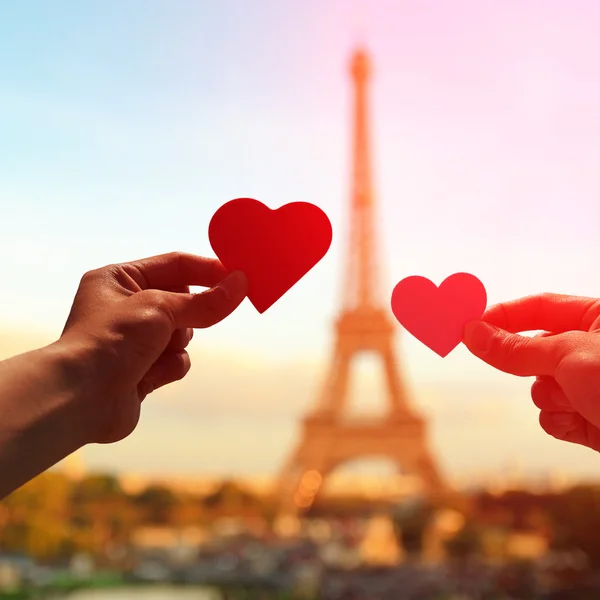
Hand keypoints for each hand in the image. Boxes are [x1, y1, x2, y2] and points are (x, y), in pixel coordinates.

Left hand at [58, 252, 246, 444]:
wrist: (80, 398)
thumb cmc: (112, 340)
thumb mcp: (161, 309)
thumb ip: (205, 301)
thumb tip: (241, 283)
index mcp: (120, 279)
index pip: (175, 265)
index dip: (208, 269)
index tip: (239, 276)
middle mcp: (126, 307)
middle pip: (183, 301)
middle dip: (187, 316)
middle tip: (188, 320)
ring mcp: (135, 340)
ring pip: (183, 334)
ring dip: (175, 345)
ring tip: (153, 353)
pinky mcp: (143, 368)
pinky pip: (176, 361)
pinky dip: (168, 368)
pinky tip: (147, 376)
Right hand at [463, 293, 599, 451]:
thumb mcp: (569, 357)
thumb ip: (516, 347)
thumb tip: (472, 332)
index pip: (540, 308)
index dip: (504, 315)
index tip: (470, 325)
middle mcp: (594, 352)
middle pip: (535, 350)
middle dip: (528, 364)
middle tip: (488, 357)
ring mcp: (592, 387)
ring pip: (541, 387)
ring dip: (550, 397)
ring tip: (578, 403)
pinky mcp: (591, 419)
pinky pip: (552, 416)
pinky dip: (560, 421)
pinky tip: (584, 424)